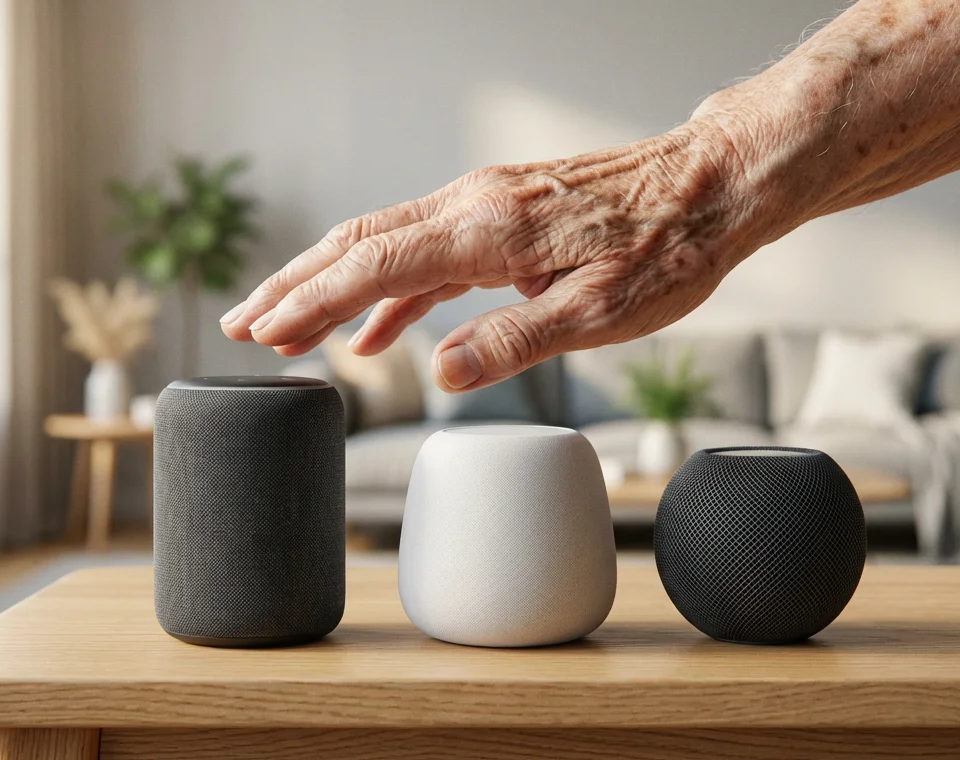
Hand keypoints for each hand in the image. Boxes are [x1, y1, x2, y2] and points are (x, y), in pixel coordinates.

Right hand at [220, 114, 777, 391]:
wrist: (716, 184)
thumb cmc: (669, 247)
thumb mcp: (599, 312)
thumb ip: (514, 343)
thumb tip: (441, 375)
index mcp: (489, 229)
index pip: (372, 265)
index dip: (309, 302)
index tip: (262, 334)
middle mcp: (475, 203)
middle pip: (358, 242)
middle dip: (295, 286)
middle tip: (242, 327)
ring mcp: (488, 202)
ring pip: (385, 240)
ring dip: (330, 283)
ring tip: (286, 326)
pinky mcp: (507, 213)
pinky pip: (428, 250)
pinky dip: (389, 288)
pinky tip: (377, 328)